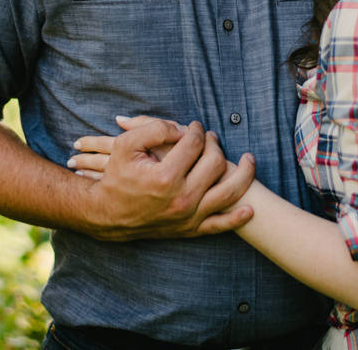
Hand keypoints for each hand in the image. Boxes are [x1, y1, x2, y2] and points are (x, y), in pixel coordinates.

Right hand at [70, 115, 256, 240]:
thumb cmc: (117, 177)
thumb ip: (154, 129)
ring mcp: (188, 216)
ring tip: (249, 160)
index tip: (194, 126)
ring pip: (228, 193)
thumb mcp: (125, 145)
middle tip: (209, 138)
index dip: (196, 130)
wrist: (107, 214)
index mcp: (165, 176)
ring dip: (244, 174)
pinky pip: (220, 226)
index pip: (194, 144)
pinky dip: (237, 218)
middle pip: (215, 163)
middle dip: (215, 145)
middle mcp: (181, 198)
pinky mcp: (189, 230)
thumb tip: (184, 128)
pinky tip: (250, 207)